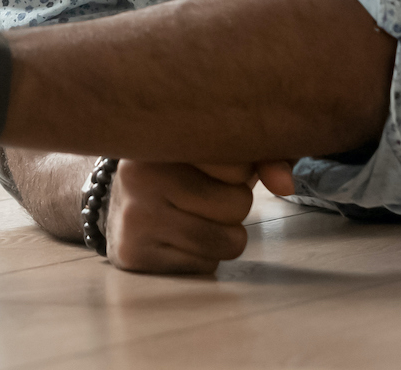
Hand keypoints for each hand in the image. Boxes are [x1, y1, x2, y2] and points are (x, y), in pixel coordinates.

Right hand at [106, 159, 292, 274]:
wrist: (114, 203)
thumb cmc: (182, 171)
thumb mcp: (218, 151)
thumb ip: (262, 155)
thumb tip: (285, 185)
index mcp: (163, 135)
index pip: (240, 162)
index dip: (240, 170)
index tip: (214, 166)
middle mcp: (140, 173)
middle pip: (238, 203)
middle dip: (233, 204)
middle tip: (202, 194)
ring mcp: (134, 216)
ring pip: (228, 240)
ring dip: (225, 235)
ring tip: (194, 216)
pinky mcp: (134, 253)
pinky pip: (206, 266)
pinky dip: (203, 256)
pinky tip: (176, 237)